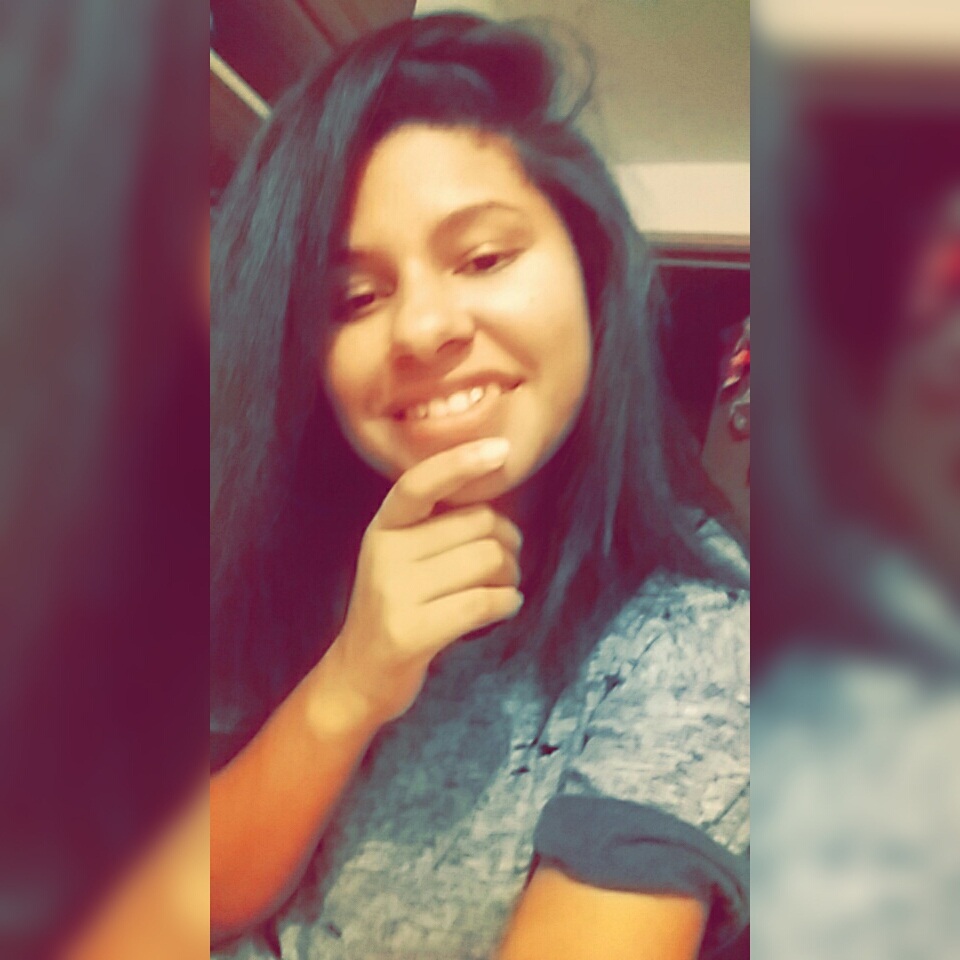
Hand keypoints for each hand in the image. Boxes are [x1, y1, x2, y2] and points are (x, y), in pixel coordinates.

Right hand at [324, 438, 523, 724]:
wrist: (359, 677)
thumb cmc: (399, 607)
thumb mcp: (402, 556)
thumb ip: (438, 525)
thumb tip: (499, 496)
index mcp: (384, 527)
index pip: (420, 482)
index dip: (461, 462)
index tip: (500, 450)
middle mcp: (384, 553)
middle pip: (478, 525)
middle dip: (508, 543)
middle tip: (507, 563)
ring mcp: (394, 593)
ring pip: (488, 561)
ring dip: (512, 575)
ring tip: (504, 587)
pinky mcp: (411, 632)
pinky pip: (483, 602)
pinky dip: (508, 603)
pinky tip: (505, 606)